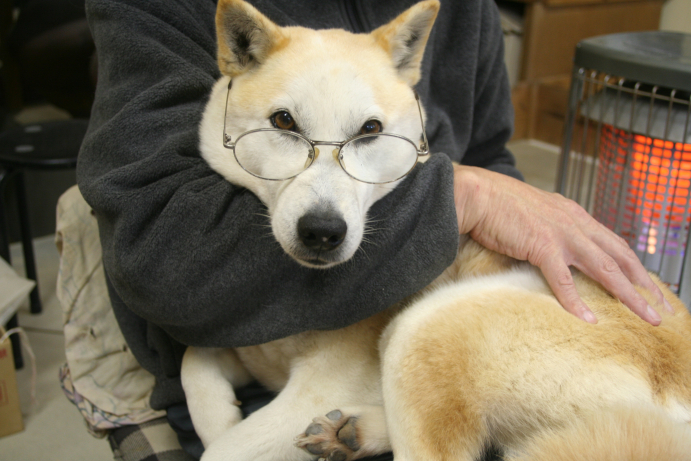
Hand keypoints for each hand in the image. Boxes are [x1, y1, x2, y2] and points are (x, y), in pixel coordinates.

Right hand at [453, 164, 670, 324]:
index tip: (648, 286)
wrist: (476, 194)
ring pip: (606, 268)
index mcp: (574, 215)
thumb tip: (553, 251)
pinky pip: (564, 279)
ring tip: (647, 318)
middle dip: (646, 284)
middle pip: (621, 256)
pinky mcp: (542, 244)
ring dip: (629, 295)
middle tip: (663, 308)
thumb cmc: (498, 205)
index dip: (634, 266)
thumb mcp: (535, 213)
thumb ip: (550, 228)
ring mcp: (561, 233)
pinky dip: (577, 301)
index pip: (614, 243)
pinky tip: (589, 319)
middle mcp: (576, 222)